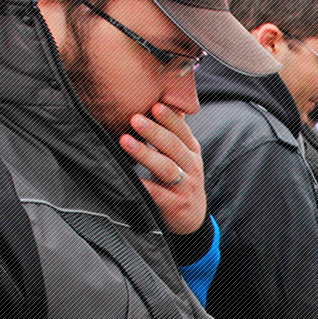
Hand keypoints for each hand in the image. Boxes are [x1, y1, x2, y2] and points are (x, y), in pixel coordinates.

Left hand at [123, 103, 205, 234]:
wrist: (192, 219)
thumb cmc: (181, 180)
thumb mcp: (183, 155)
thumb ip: (173, 132)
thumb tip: (162, 99)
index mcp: (192, 151)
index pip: (182, 131)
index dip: (169, 118)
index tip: (154, 104)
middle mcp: (192, 167)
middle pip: (174, 146)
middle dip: (154, 131)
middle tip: (134, 118)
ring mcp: (185, 186)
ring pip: (167, 168)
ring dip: (146, 153)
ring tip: (125, 141)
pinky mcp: (175, 205)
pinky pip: (157, 194)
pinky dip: (143, 185)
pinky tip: (128, 176)